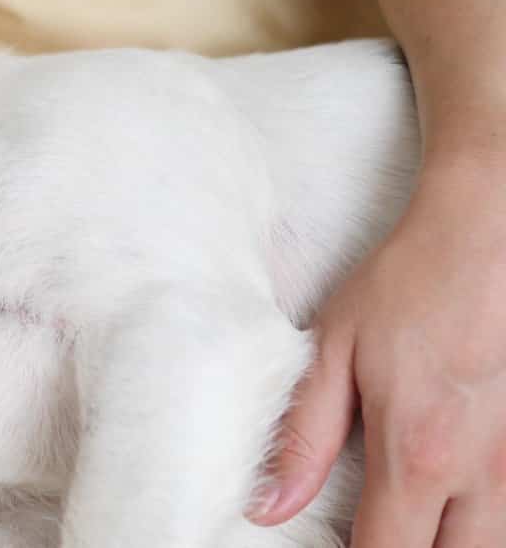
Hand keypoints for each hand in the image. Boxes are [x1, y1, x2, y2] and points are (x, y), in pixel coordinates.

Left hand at [249, 156, 505, 545]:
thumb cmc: (409, 285)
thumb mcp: (333, 349)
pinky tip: (455, 503)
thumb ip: (302, 435)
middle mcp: (483, 473)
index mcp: (418, 454)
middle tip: (378, 530)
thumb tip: (268, 508)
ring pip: (495, 546)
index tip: (330, 547)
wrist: (489, 236)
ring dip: (452, 543)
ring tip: (411, 523)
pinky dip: (487, 519)